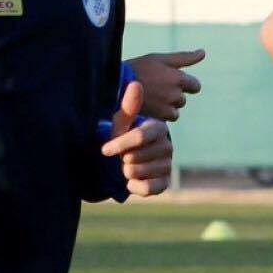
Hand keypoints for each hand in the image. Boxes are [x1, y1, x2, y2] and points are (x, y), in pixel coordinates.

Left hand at [101, 81, 172, 195]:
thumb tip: (136, 84)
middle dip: (122, 159)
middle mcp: (167, 146)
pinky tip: (132, 180)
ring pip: (137, 172)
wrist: (123, 164)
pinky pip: (147, 188)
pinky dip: (133, 186)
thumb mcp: (120, 124)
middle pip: (135, 156)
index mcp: (158, 128)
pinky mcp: (164, 183)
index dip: (120, 144)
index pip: (140, 136)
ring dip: (125, 172)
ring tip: (127, 166)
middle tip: (122, 156)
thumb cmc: (120, 140)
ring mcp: (167, 165)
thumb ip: (129, 107)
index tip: (105, 150)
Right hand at [126, 49, 204, 120]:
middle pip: (182, 99)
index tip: (171, 82)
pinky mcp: (157, 119)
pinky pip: (164, 120)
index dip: (184, 84)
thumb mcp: (160, 58)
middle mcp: (175, 94)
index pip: (195, 86)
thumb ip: (184, 58)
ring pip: (174, 111)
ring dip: (166, 107)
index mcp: (178, 78)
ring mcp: (166, 108)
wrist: (114, 86)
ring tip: (150, 99)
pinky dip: (158, 116)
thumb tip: (203, 52)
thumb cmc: (137, 68)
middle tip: (155, 89)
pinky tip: (147, 107)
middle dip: (173, 95)